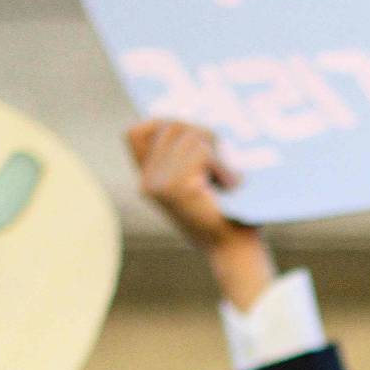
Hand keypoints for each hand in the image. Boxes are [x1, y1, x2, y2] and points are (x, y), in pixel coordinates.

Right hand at [126, 119, 274, 309]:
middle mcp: (147, 183)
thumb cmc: (224, 214)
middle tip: (222, 159)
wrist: (234, 251)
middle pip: (170, 125)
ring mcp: (159, 185)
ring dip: (218, 152)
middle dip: (203, 133)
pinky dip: (224, 165)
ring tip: (228, 178)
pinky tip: (231, 185)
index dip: (163, 123)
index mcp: (148, 181)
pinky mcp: (178, 188)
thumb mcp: (198, 180)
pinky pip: (204, 152)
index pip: (135, 133)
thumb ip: (185, 154)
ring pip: (190, 135)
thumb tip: (188, 118)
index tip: (194, 135)